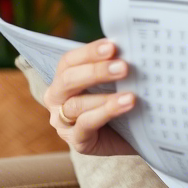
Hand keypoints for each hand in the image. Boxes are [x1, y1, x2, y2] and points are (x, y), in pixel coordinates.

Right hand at [43, 38, 137, 155]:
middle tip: (123, 67)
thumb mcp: (115, 84)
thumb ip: (115, 67)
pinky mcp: (76, 141)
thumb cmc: (118, 104)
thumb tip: (130, 47)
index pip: (69, 61)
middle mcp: (57, 100)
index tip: (112, 46)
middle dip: (96, 72)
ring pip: (76, 104)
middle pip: (68, 80)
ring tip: (130, 94)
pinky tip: (126, 105)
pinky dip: (107, 113)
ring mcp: (63, 123)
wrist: (130, 139)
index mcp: (63, 80)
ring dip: (105, 97)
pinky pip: (87, 124)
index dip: (89, 52)